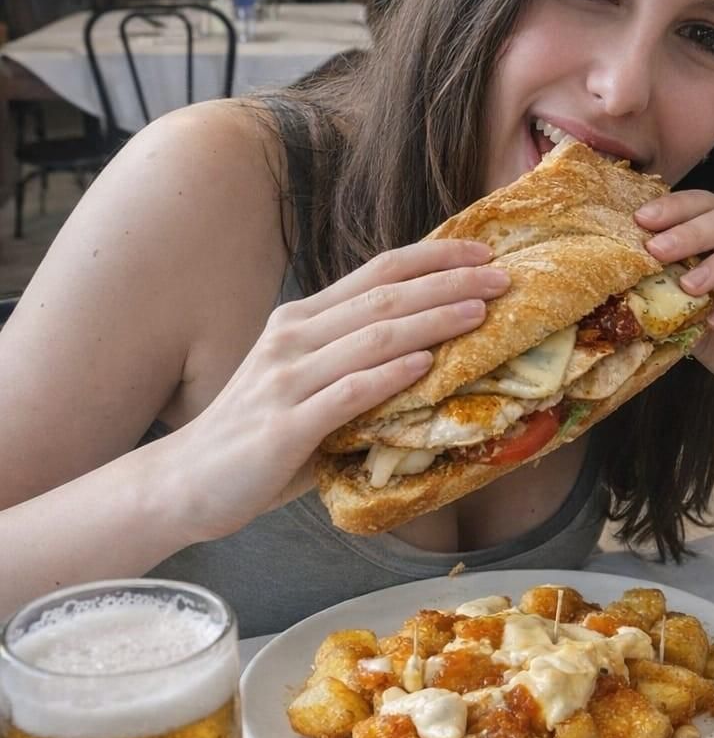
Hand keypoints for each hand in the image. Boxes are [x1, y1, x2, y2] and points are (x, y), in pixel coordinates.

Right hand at [173, 240, 509, 540]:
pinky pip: (346, 393)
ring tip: (479, 314)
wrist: (187, 481)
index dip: (433, 259)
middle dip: (448, 284)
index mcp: (302, 320)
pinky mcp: (283, 427)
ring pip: (371, 338)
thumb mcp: (307, 383)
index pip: (377, 274)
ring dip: (431, 322)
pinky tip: (427, 365)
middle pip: (383, 298)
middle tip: (502, 280)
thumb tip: (434, 354)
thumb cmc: (259, 436)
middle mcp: (293, 338)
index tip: (483, 256)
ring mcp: (286, 380)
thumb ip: (355, 363)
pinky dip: (390, 376)